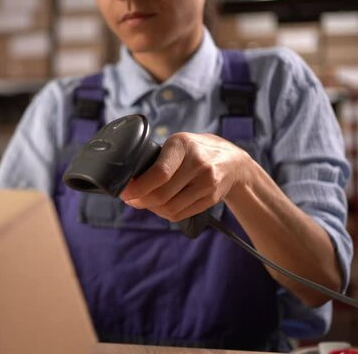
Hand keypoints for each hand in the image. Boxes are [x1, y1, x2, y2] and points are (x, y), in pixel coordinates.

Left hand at [120, 132, 249, 221]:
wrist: (233, 161)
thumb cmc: (196, 150)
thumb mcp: (178, 144)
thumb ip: (158, 159)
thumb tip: (130, 181)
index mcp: (183, 145)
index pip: (160, 173)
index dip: (139, 187)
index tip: (125, 192)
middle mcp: (198, 164)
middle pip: (162, 195)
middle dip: (140, 200)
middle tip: (130, 198)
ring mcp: (207, 183)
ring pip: (169, 208)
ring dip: (151, 208)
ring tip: (143, 201)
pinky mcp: (211, 199)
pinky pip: (180, 214)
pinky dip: (164, 213)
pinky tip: (160, 205)